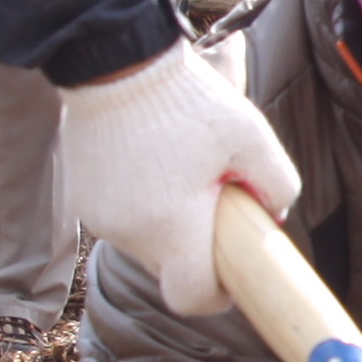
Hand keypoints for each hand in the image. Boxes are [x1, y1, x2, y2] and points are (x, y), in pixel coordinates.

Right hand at [56, 31, 300, 318]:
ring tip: (179, 171)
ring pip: (145, 243)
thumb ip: (278, 184)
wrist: (117, 62)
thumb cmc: (190, 101)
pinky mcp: (83, 200)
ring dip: (166, 222)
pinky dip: (140, 206)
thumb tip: (274, 214)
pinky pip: (121, 220)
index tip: (231, 275)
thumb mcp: (253, 136)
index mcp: (172, 228)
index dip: (216, 296)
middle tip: (214, 200)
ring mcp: (100, 219)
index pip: (191, 299)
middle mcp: (130, 234)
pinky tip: (150, 163)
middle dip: (196, 246)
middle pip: (170, 268)